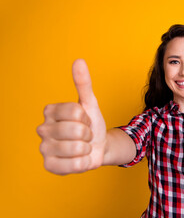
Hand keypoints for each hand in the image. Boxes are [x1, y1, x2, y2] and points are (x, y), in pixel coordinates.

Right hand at [37, 59, 106, 174]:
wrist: (98, 146)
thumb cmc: (91, 124)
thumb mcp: (90, 103)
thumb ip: (83, 83)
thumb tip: (79, 61)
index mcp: (50, 111)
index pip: (76, 111)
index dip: (87, 117)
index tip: (85, 120)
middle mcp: (42, 129)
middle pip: (76, 130)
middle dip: (88, 133)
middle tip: (85, 135)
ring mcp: (44, 149)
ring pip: (76, 148)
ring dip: (86, 148)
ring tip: (82, 146)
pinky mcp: (49, 166)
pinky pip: (74, 165)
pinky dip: (83, 163)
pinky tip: (78, 158)